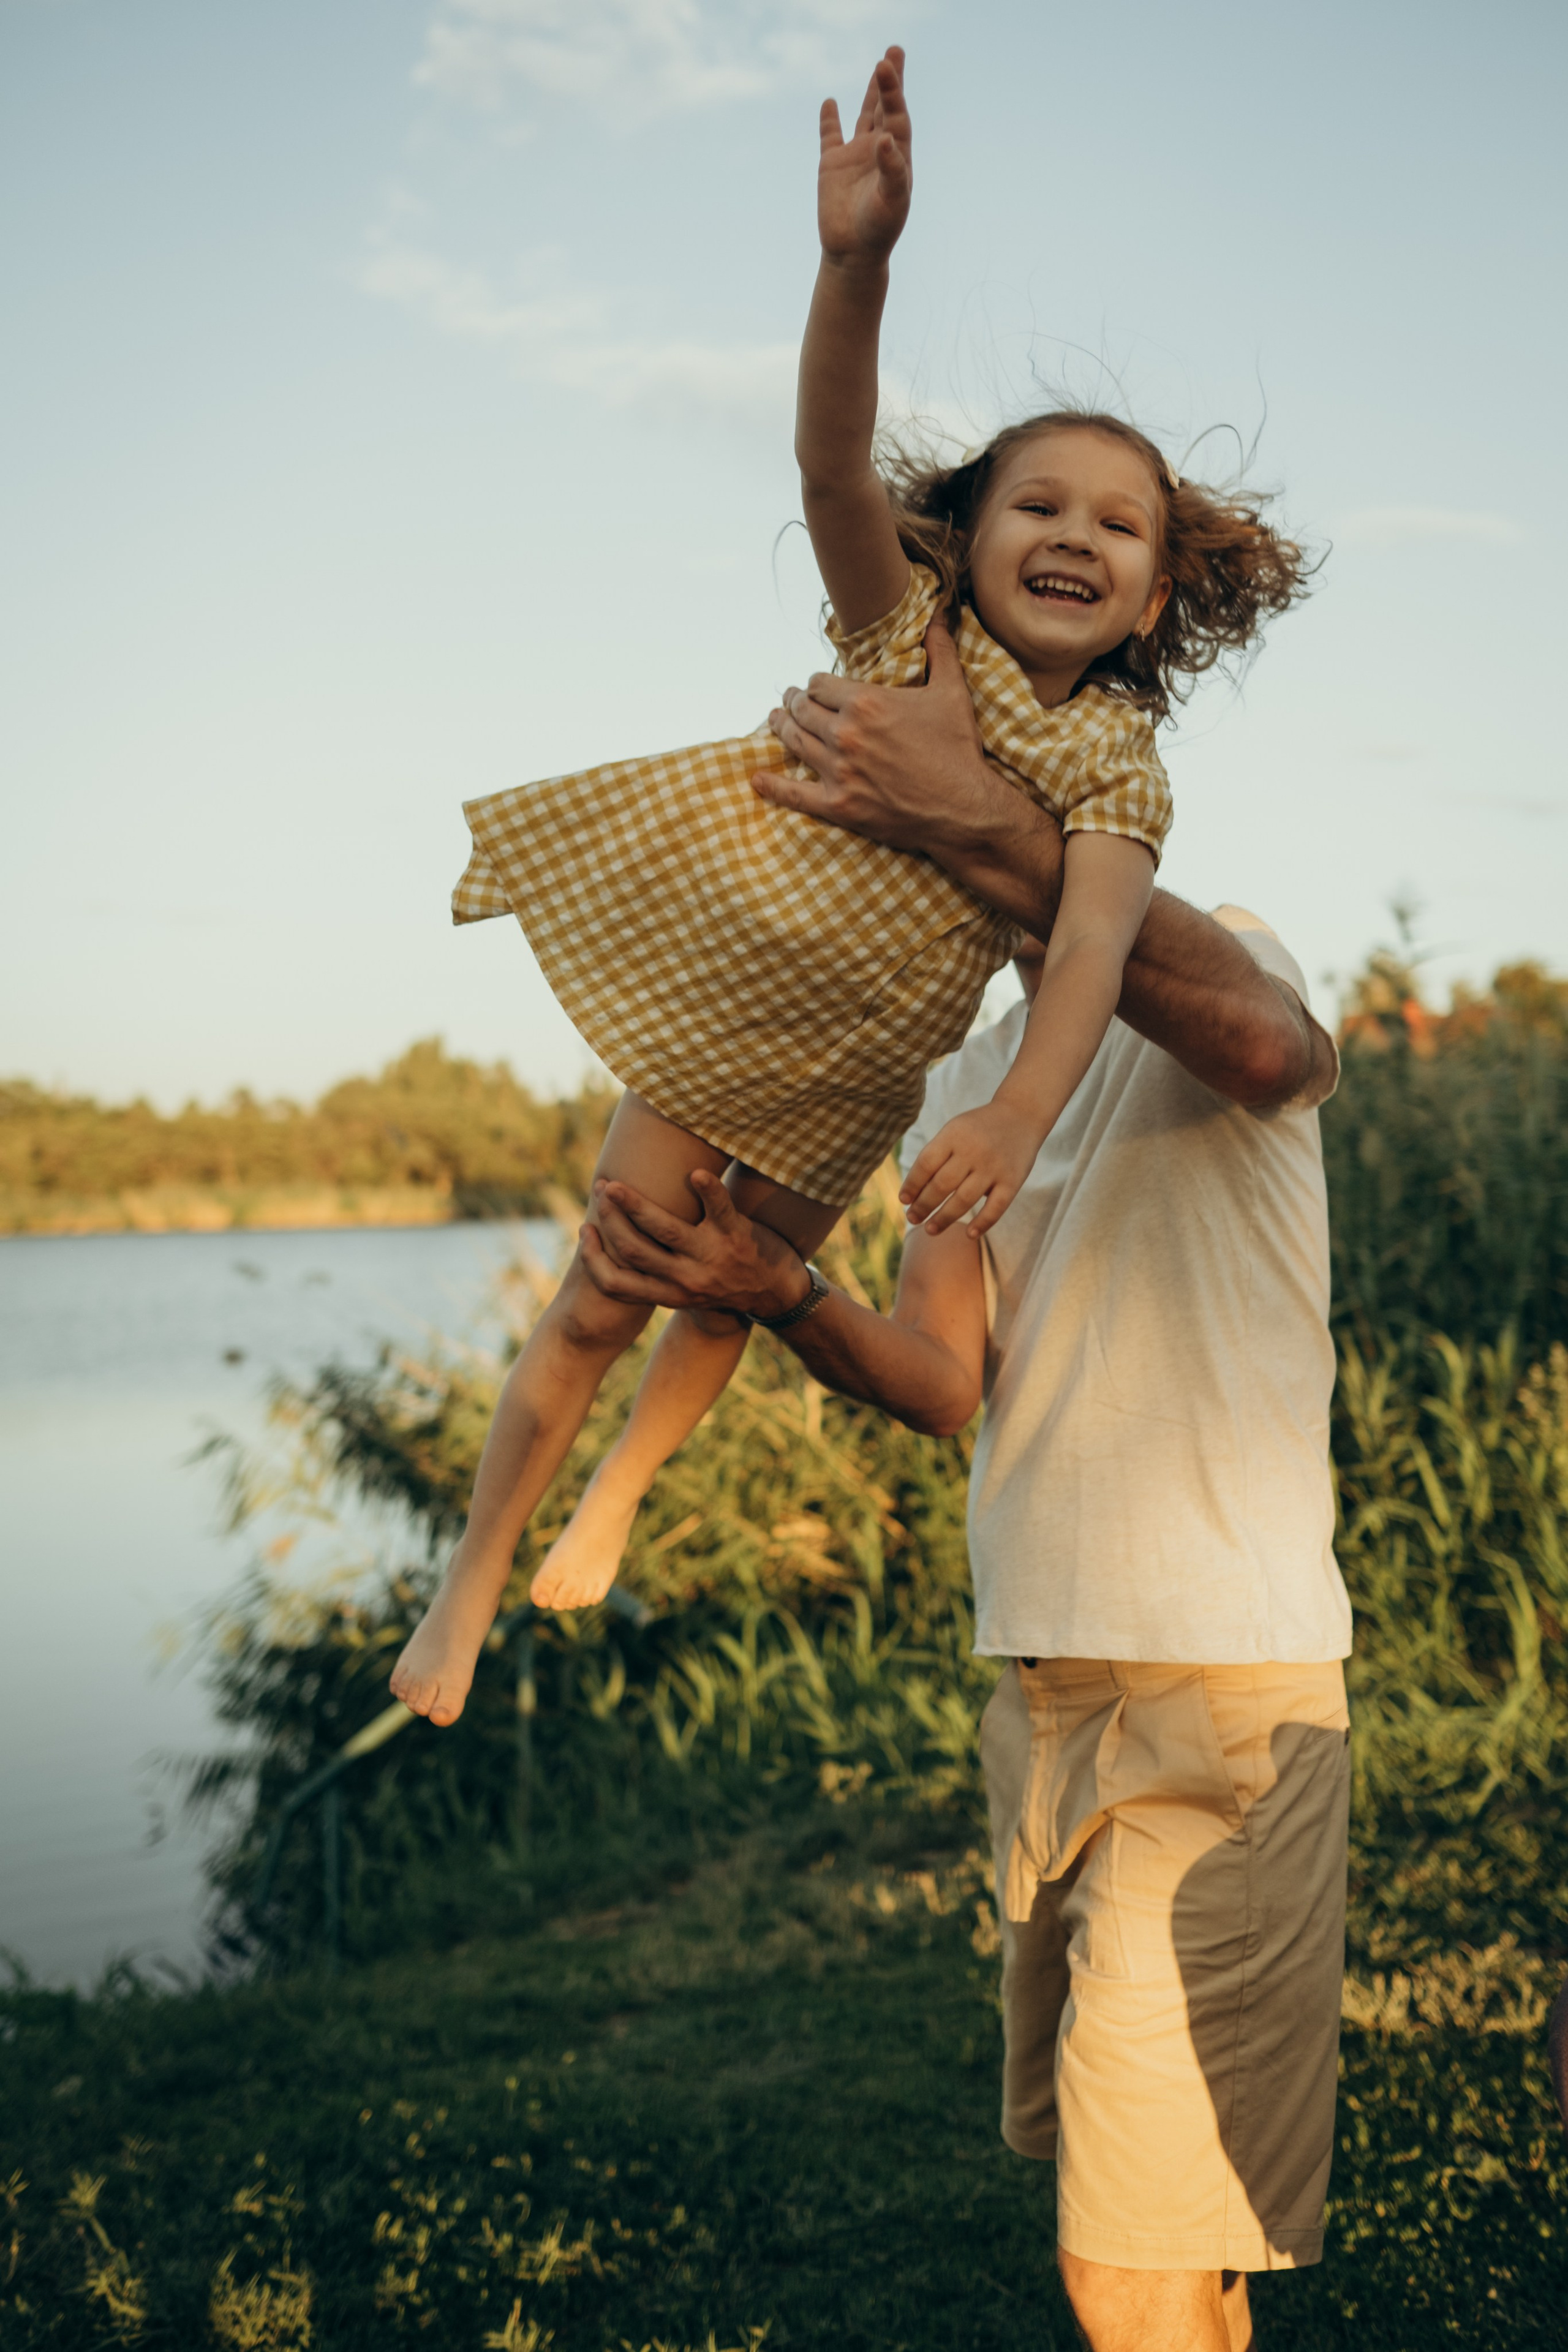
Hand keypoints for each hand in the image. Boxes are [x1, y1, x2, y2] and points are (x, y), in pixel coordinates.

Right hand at [579, 1171, 807, 1321]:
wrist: (778, 1293)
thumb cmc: (723, 1284)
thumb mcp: (686, 1292)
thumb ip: (656, 1275)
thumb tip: (615, 1243)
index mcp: (670, 1295)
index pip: (617, 1284)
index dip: (594, 1258)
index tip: (585, 1229)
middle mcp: (687, 1279)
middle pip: (634, 1250)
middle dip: (611, 1218)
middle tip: (601, 1189)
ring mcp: (712, 1256)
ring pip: (664, 1228)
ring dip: (636, 1203)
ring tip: (616, 1182)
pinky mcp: (736, 1235)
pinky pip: (719, 1207)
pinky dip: (706, 1188)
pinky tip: (695, 1172)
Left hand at [755, 617, 1004, 852]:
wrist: (964, 808)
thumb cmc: (958, 749)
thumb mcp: (952, 692)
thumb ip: (940, 650)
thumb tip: (937, 615)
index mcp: (865, 702)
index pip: (819, 684)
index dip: (815, 684)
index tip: (815, 687)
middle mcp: (845, 733)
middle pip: (802, 710)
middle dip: (794, 702)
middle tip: (789, 701)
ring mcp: (837, 771)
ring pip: (794, 741)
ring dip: (780, 728)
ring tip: (774, 721)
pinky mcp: (837, 805)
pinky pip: (794, 794)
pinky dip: (773, 786)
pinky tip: (757, 779)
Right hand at [817, 48, 911, 269]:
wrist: (854, 254)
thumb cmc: (879, 231)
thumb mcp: (892, 202)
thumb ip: (893, 170)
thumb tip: (886, 138)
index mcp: (897, 156)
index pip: (896, 116)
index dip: (893, 91)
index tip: (887, 67)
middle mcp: (878, 151)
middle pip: (885, 108)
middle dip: (891, 81)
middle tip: (895, 51)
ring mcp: (854, 157)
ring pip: (864, 116)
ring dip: (871, 91)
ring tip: (879, 64)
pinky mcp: (832, 167)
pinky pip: (830, 137)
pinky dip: (830, 120)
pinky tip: (830, 103)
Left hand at [899, 1099, 1043, 1237]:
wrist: (1022, 1114)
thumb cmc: (978, 1129)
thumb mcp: (955, 1130)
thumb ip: (936, 1155)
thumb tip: (912, 1193)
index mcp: (954, 1135)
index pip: (926, 1164)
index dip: (912, 1184)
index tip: (903, 1200)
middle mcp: (973, 1151)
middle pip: (942, 1184)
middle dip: (923, 1205)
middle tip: (912, 1218)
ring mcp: (994, 1167)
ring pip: (964, 1199)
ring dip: (944, 1218)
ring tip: (930, 1229)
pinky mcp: (1013, 1180)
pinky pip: (996, 1207)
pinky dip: (983, 1223)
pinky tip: (969, 1234)